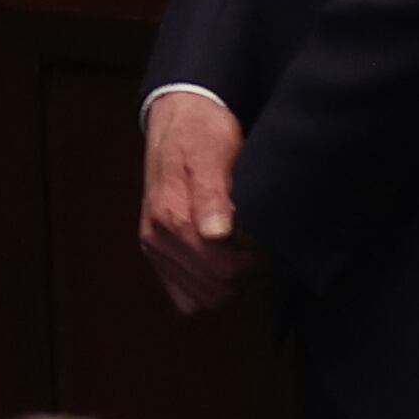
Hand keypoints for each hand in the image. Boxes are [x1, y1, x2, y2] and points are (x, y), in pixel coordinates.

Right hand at [138, 89, 253, 315]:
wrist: (178, 119)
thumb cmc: (201, 133)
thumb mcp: (212, 153)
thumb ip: (212, 193)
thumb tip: (216, 234)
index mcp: (170, 215)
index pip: (222, 271)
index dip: (254, 260)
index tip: (264, 236)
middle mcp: (156, 237)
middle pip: (215, 290)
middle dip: (245, 273)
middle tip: (257, 243)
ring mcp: (154, 247)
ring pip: (203, 298)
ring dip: (230, 282)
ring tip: (242, 249)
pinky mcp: (158, 252)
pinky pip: (186, 296)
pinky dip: (208, 286)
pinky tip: (222, 259)